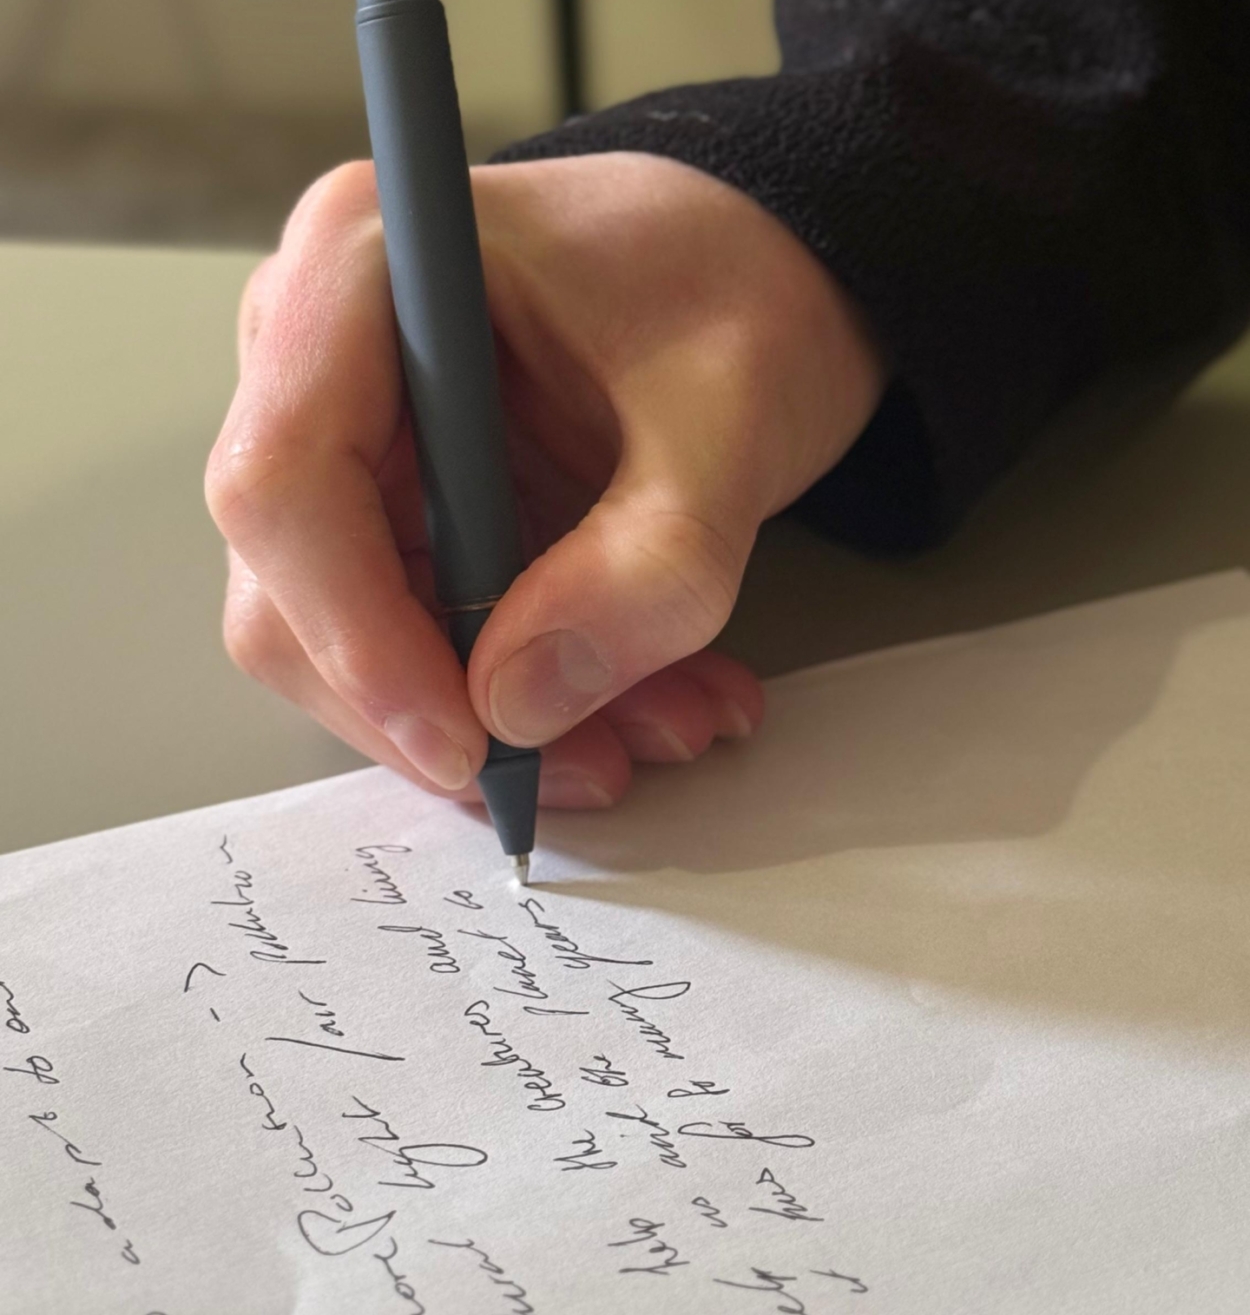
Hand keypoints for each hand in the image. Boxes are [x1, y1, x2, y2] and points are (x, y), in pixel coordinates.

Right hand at [206, 152, 883, 807]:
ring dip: (506, 716)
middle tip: (593, 763)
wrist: (765, 273)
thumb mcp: (734, 419)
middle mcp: (321, 354)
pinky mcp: (403, 505)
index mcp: (363, 265)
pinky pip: (426, 635)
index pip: (285, 481)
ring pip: (361, 637)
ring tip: (664, 723)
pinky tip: (644, 697)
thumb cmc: (737, 289)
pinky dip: (532, 691)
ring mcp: (355, 438)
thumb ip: (646, 564)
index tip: (469, 741)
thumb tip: (514, 708)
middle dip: (443, 703)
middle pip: (298, 586)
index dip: (355, 635)